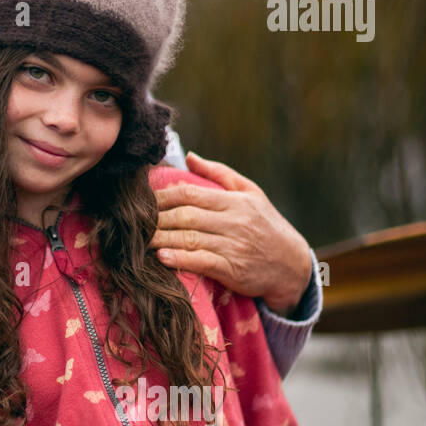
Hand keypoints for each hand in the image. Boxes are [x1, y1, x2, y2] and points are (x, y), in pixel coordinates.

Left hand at [151, 151, 312, 315]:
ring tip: (138, 239)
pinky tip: (162, 257)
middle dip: (156, 218)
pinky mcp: (233, 269)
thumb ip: (219, 173)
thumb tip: (188, 156)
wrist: (293, 266)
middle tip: (132, 221)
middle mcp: (233, 222)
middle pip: (185, 216)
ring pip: (189, 239)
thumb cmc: (267, 225)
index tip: (141, 200)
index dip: (162, 196)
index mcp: (234, 201)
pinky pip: (201, 262)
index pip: (190, 194)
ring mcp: (233, 246)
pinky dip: (180, 259)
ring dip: (161, 239)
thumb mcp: (251, 193)